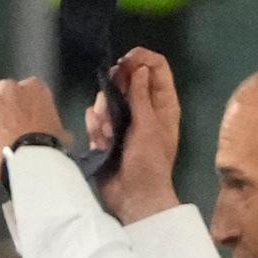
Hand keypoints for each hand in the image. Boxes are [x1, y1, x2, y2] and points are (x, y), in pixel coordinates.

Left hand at [0, 78, 69, 181]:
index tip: (28, 112)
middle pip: (5, 88)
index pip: (30, 87)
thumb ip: (52, 123)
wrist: (30, 162)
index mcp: (35, 88)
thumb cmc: (50, 148)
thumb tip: (54, 130)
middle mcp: (10, 88)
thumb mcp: (61, 132)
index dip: (27, 100)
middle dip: (5, 100)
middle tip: (8, 116)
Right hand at [84, 47, 182, 223]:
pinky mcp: (106, 134)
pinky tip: (101, 142)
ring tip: (108, 132)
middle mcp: (144, 109)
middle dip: (114, 88)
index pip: (155, 67)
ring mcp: (124, 121)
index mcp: (163, 105)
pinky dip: (95, 127)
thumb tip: (140, 67)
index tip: (124, 64)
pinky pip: (95, 118)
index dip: (140, 60)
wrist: (134, 197)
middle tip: (112, 104)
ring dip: (103, 112)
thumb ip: (140, 96)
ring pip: (106, 98)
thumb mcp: (148, 127)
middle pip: (126, 78)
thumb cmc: (149, 163)